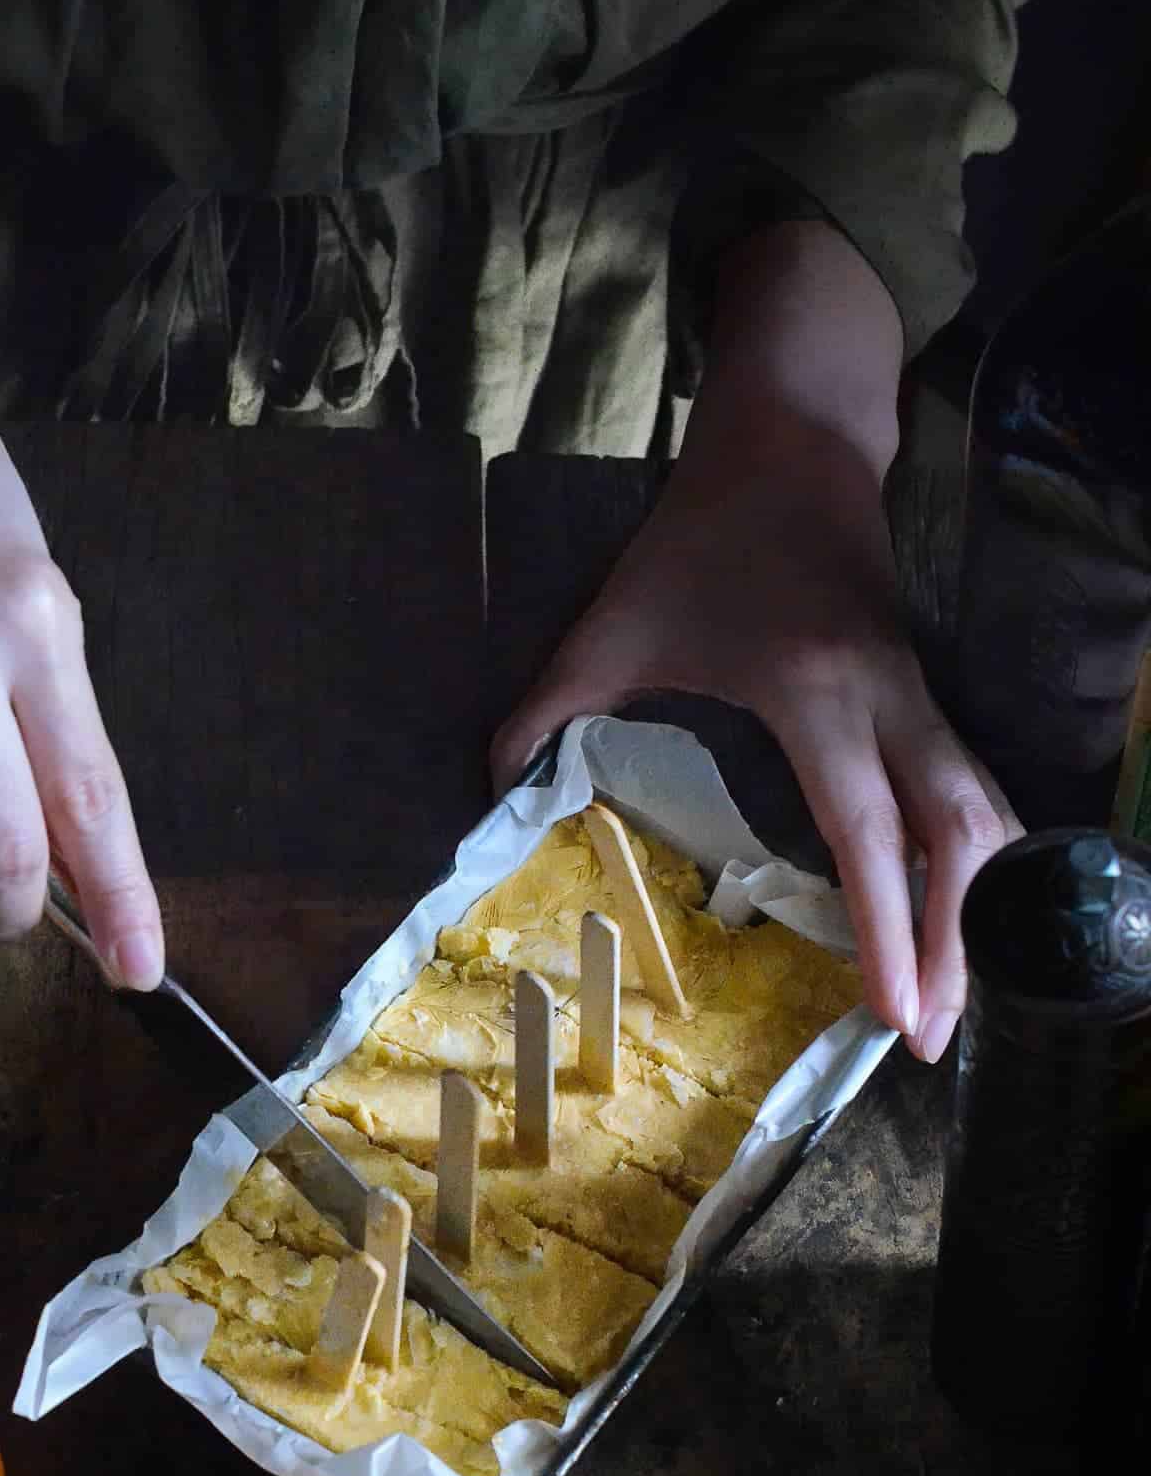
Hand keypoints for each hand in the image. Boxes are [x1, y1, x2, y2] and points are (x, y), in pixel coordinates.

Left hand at [490, 417, 1019, 1060]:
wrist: (794, 437)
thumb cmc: (702, 535)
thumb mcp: (610, 622)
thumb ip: (545, 713)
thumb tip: (491, 798)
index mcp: (816, 693)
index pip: (866, 831)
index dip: (887, 929)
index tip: (894, 1012)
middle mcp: (890, 701)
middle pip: (959, 838)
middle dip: (956, 945)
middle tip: (932, 1039)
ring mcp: (921, 694)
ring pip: (984, 814)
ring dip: (978, 910)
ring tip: (950, 1000)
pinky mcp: (928, 692)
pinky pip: (971, 790)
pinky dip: (974, 863)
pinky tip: (954, 920)